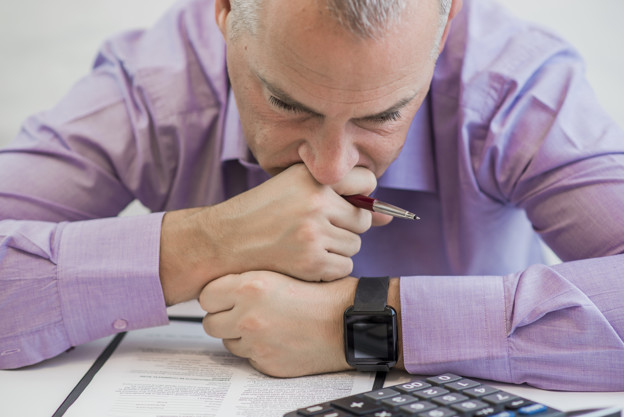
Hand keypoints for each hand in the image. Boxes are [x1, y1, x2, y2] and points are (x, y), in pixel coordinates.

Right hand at [160, 164, 375, 303]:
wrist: (225, 241)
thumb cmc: (261, 212)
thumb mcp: (295, 189)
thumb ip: (341, 196)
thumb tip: (388, 216)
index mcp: (312, 178)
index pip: (367, 182)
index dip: (359, 196)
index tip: (344, 204)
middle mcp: (316, 202)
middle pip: (362, 220)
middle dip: (346, 226)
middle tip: (317, 228)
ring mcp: (314, 234)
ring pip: (354, 246)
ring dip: (337, 248)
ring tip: (307, 243)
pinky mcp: (311, 262)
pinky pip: (343, 267)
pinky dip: (329, 268)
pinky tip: (306, 260)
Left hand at [199, 271, 357, 376]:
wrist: (348, 322)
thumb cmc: (324, 294)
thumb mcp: (284, 271)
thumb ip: (251, 279)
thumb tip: (225, 285)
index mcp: (250, 287)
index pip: (206, 296)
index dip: (216, 296)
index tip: (224, 297)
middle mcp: (248, 316)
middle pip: (210, 323)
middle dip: (223, 318)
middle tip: (242, 313)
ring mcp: (256, 343)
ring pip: (228, 342)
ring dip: (240, 336)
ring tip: (267, 324)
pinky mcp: (266, 364)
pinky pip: (249, 358)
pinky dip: (259, 351)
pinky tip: (278, 338)